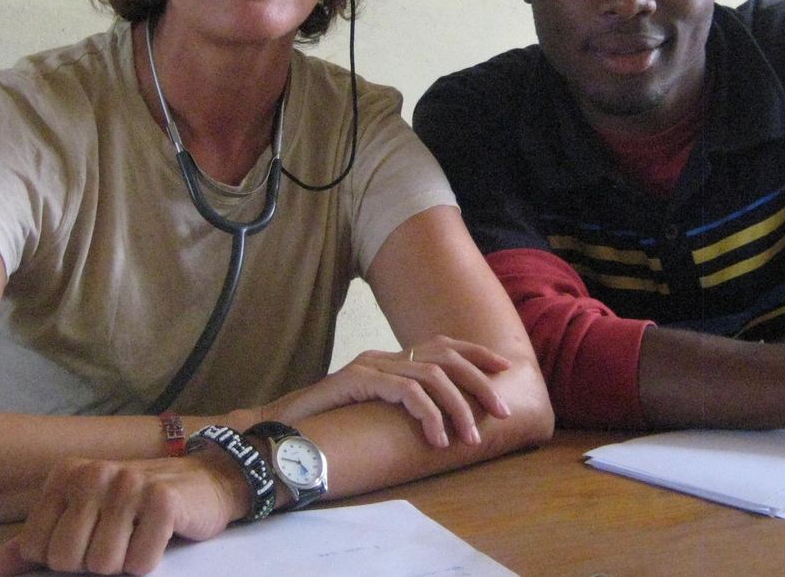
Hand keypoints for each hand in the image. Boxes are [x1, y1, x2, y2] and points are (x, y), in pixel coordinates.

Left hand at [0, 454, 243, 574]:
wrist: (204, 480)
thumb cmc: (137, 503)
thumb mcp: (85, 512)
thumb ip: (39, 538)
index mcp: (66, 475)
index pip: (37, 548)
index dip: (64, 559)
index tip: (89, 540)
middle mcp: (94, 473)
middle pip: (67, 560)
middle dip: (93, 564)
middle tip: (118, 541)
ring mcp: (129, 485)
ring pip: (103, 566)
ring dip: (124, 564)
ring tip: (137, 538)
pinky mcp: (163, 501)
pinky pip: (140, 564)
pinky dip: (149, 561)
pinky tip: (159, 538)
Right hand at [258, 335, 512, 447]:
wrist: (279, 425)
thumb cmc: (328, 425)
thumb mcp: (373, 413)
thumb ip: (401, 409)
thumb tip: (443, 423)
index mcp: (390, 359)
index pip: (443, 346)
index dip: (477, 354)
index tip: (506, 369)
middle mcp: (383, 356)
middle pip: (445, 356)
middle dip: (480, 382)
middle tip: (502, 412)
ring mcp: (370, 365)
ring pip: (431, 376)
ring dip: (458, 407)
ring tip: (470, 438)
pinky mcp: (358, 380)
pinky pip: (406, 391)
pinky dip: (428, 414)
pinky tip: (437, 439)